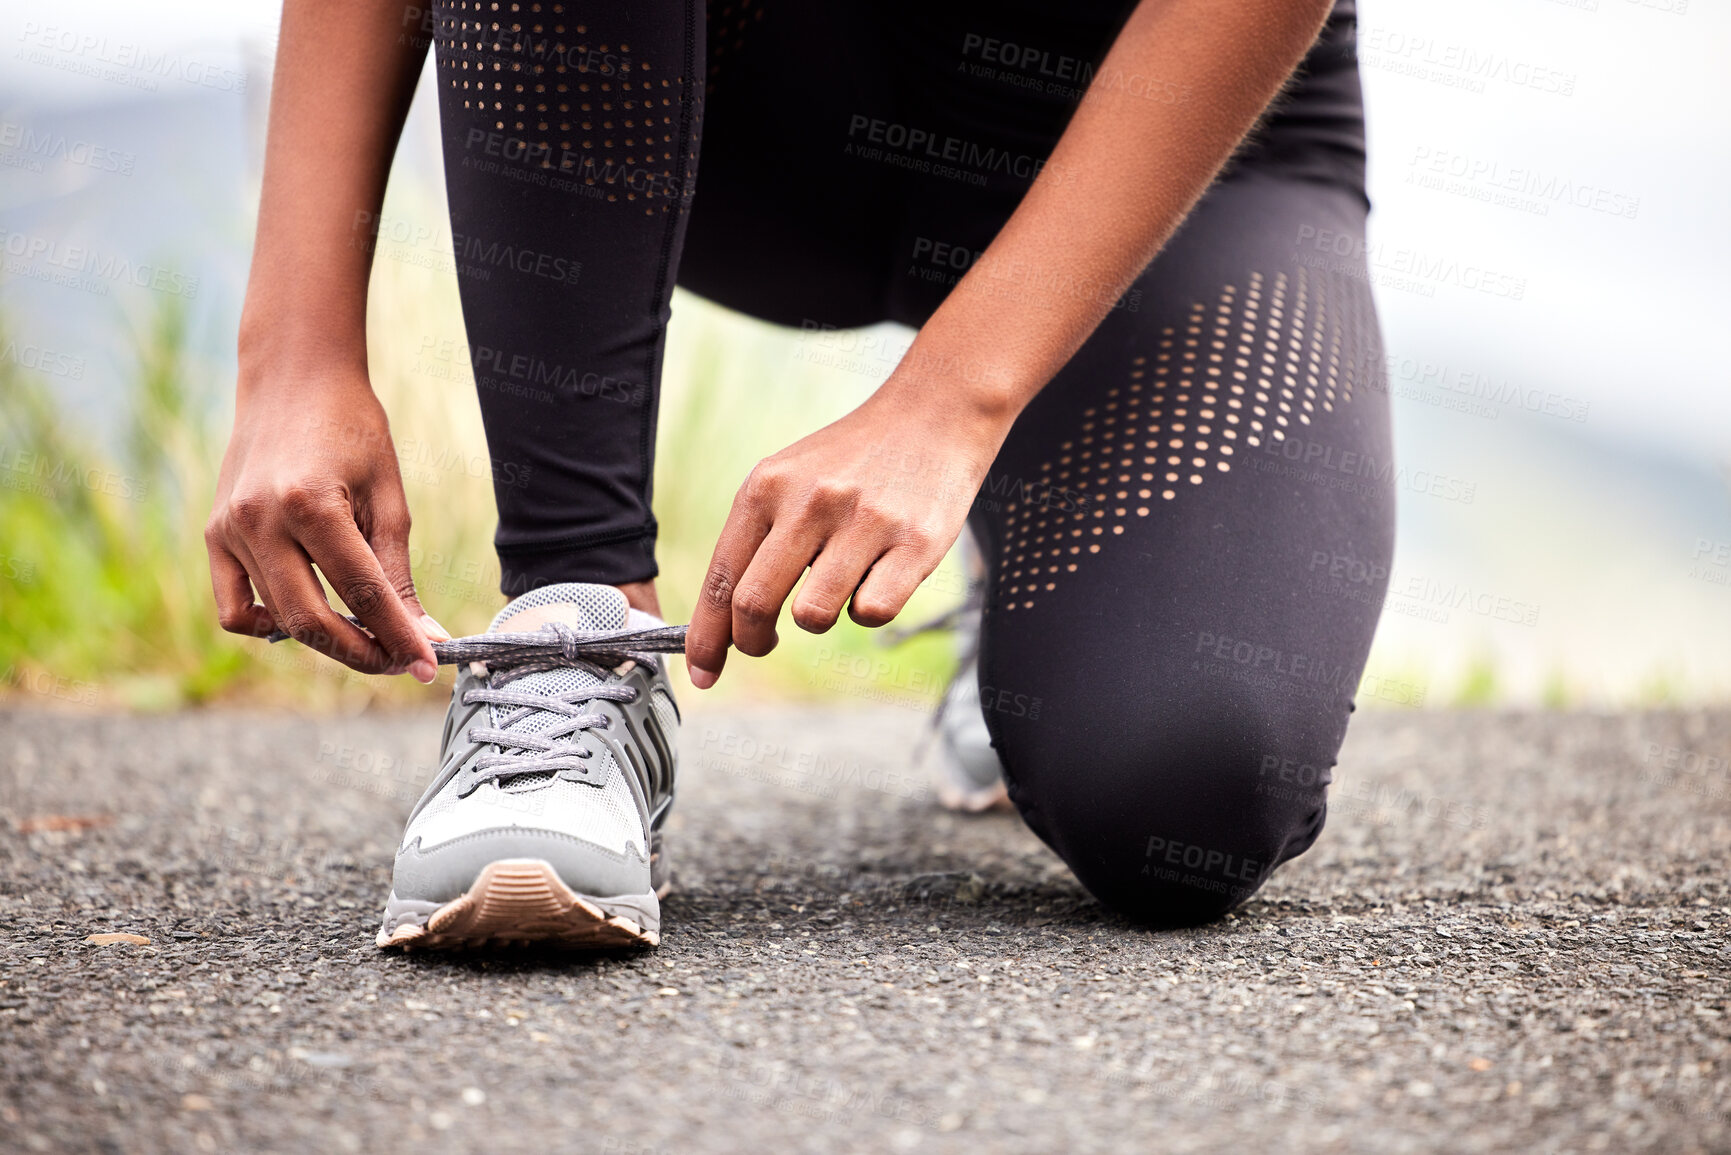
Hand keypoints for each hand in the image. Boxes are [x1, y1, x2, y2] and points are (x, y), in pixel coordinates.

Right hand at [204, 370, 442, 679]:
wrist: (293, 379)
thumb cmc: (353, 431)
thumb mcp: (389, 498)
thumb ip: (398, 573)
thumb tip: (425, 636)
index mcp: (311, 503)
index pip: (362, 594)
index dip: (399, 637)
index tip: (429, 668)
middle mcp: (260, 520)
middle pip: (311, 621)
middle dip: (362, 652)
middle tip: (401, 661)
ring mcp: (228, 529)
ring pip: (276, 619)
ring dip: (326, 641)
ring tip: (368, 637)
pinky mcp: (213, 535)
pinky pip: (233, 607)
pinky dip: (268, 624)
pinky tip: (308, 615)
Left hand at [684, 388, 1008, 687]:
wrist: (933, 414)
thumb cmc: (854, 460)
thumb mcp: (789, 479)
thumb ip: (757, 540)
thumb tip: (726, 622)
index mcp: (766, 487)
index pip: (721, 577)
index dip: (706, 637)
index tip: (703, 674)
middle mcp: (809, 502)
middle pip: (755, 604)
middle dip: (752, 642)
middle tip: (764, 644)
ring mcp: (863, 522)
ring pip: (814, 616)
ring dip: (821, 618)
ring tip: (840, 583)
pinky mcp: (914, 543)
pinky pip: (872, 613)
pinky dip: (871, 608)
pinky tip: (882, 574)